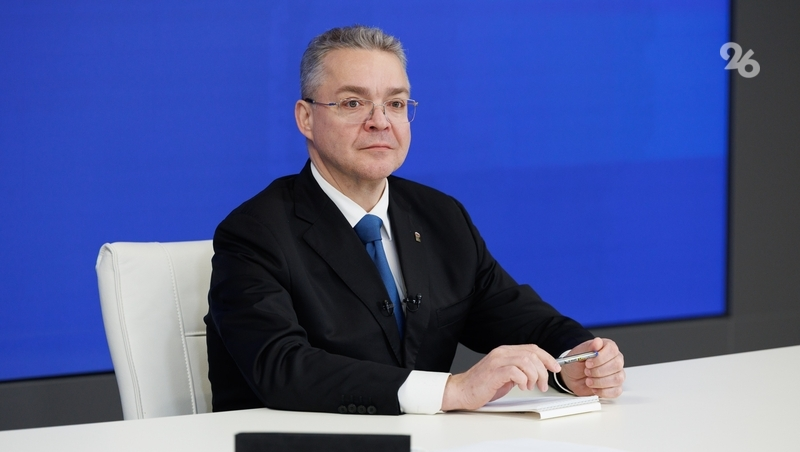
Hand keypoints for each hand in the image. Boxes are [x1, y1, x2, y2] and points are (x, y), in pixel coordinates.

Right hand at [441, 344, 560, 410]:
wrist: (462, 391)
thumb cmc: (482, 385)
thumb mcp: (505, 375)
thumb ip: (519, 370)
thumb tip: (538, 372)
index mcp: (505, 351)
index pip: (532, 348)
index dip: (547, 358)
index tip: (555, 368)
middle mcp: (501, 353)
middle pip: (532, 354)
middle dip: (543, 370)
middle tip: (542, 384)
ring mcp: (497, 361)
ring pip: (526, 361)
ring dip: (534, 376)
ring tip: (530, 387)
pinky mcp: (494, 372)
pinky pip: (515, 371)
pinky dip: (523, 380)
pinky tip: (521, 387)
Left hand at [559, 337, 624, 397]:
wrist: (572, 376)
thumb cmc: (577, 363)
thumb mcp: (579, 353)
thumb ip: (589, 347)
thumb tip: (597, 341)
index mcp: (608, 347)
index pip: (612, 350)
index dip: (600, 358)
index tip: (588, 363)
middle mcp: (615, 360)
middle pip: (616, 365)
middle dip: (598, 371)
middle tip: (586, 372)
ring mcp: (617, 374)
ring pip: (617, 379)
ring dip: (600, 382)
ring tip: (588, 380)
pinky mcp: (615, 387)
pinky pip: (616, 391)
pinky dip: (603, 391)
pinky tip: (594, 388)